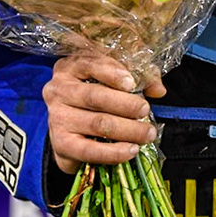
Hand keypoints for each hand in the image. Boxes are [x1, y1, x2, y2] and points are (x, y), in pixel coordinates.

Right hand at [43, 53, 165, 174]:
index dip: (112, 73)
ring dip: (128, 130)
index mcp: (70, 67)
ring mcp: (57, 118)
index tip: (132, 83)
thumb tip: (158, 90)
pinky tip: (131, 150)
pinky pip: (89, 150)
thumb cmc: (97, 97)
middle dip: (126, 105)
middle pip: (95, 96)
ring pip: (97, 123)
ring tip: (147, 134)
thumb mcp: (115, 79)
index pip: (89, 64)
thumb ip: (139, 78)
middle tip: (146, 111)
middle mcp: (58, 90)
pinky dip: (113, 152)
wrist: (71, 130)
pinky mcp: (61, 144)